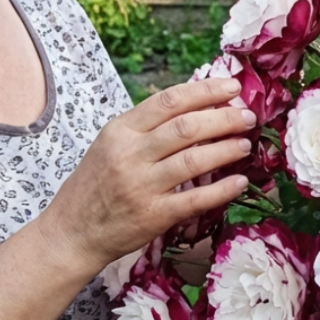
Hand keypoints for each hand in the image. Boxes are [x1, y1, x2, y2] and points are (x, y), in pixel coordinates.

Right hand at [39, 78, 254, 271]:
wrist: (71, 232)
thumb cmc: (96, 185)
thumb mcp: (111, 145)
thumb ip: (147, 127)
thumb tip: (196, 105)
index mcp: (120, 131)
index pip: (170, 101)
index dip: (206, 90)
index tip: (232, 87)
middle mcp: (130, 155)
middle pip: (187, 127)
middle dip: (224, 118)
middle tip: (248, 116)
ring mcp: (141, 186)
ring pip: (194, 160)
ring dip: (226, 149)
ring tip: (246, 144)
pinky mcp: (152, 216)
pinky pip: (195, 199)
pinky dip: (222, 190)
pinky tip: (239, 182)